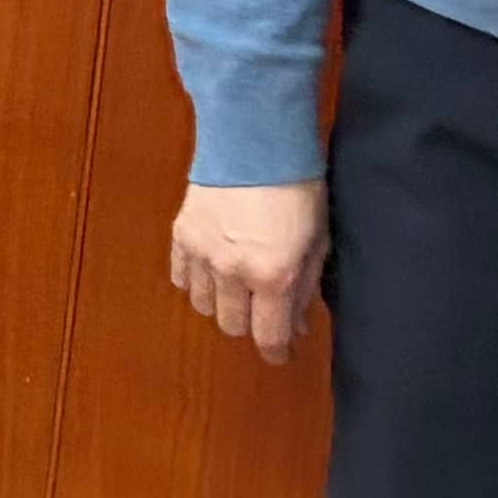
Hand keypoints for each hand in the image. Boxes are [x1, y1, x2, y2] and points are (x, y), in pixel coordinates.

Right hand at [169, 183, 325, 364]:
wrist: (255, 142)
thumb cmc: (298, 188)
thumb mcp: (316, 241)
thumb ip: (305, 287)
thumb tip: (296, 324)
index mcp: (273, 276)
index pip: (269, 336)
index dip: (277, 353)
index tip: (282, 355)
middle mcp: (232, 273)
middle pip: (232, 326)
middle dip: (250, 325)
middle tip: (263, 311)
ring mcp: (201, 256)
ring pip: (204, 306)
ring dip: (223, 303)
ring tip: (237, 286)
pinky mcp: (181, 238)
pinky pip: (181, 279)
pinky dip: (197, 282)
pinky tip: (212, 270)